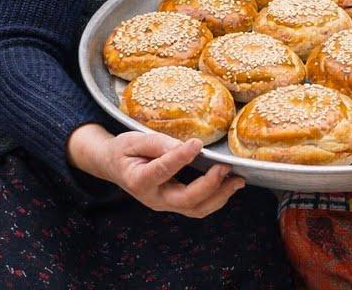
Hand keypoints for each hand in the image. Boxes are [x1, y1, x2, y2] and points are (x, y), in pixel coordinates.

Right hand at [66, 123, 243, 216]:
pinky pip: (198, 207)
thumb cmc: (124, 151)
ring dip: (220, 196)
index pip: (162, 171)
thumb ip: (157, 144)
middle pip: (185, 200)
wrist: (114, 166)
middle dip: (209, 186)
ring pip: (196, 209)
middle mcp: (154, 198)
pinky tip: (229, 184)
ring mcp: (165, 204)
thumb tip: (184, 147)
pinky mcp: (175, 203)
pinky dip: (217, 197)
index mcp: (139, 180)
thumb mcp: (134, 141)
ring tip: (237, 180)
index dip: (180, 158)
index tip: (197, 143)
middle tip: (225, 167)